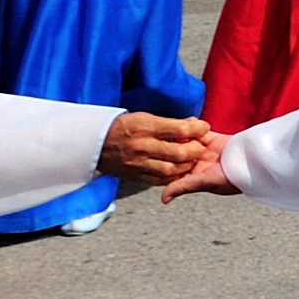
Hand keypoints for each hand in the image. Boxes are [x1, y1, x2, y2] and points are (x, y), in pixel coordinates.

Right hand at [106, 110, 222, 189]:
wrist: (94, 143)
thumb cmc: (121, 127)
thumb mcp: (143, 117)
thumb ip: (167, 123)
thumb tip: (191, 123)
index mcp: (146, 127)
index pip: (179, 129)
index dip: (197, 128)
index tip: (204, 127)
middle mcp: (143, 146)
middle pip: (178, 152)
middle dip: (195, 151)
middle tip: (201, 148)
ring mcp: (139, 163)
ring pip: (171, 169)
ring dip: (186, 166)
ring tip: (191, 160)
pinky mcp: (136, 175)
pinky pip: (159, 180)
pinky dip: (172, 177)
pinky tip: (178, 171)